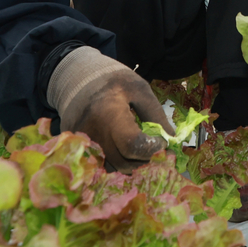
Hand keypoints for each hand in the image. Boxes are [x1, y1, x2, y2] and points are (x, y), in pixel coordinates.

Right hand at [50, 47, 172, 172]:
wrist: (76, 77)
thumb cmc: (112, 81)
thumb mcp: (140, 90)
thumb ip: (156, 115)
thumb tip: (172, 141)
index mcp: (108, 113)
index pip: (133, 145)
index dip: (153, 149)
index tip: (162, 142)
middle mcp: (90, 133)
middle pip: (124, 162)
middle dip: (145, 160)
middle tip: (156, 149)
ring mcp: (79, 144)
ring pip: (112, 169)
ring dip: (131, 164)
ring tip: (140, 148)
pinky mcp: (75, 151)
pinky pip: (101, 166)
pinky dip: (116, 162)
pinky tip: (124, 150)